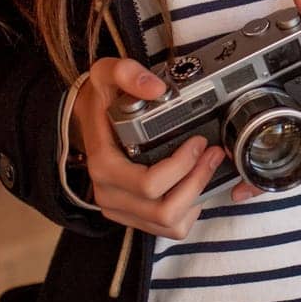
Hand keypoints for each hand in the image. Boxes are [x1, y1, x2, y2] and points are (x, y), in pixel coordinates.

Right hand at [71, 58, 227, 238]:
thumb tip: (156, 88)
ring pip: (168, 224)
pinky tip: (194, 183)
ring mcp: (120, 209)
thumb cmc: (101, 100)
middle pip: (163, 210)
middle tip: (213, 153)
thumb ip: (127, 73)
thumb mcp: (107, 74)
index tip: (199, 141)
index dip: (182, 166)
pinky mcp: (132, 216)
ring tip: (208, 167)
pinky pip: (168, 228)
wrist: (88, 119)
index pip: (149, 184)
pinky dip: (189, 210)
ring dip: (196, 198)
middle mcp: (109, 194)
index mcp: (103, 166)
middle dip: (197, 181)